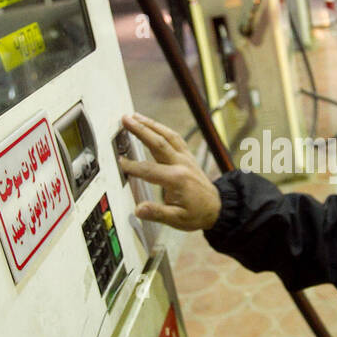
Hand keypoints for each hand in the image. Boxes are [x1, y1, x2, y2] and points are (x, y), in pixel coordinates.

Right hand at [117, 113, 221, 230]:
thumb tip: (138, 210)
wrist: (217, 208)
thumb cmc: (197, 214)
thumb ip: (157, 213)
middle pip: (158, 143)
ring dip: (151, 124)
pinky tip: (152, 124)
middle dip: (141, 130)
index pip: (149, 170)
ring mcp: (186, 158)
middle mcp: (182, 164)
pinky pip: (175, 138)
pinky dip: (162, 129)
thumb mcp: (177, 219)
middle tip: (125, 120)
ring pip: (167, 135)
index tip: (119, 161)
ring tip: (135, 117)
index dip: (132, 166)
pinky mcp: (188, 156)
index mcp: (177, 179)